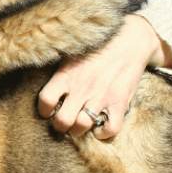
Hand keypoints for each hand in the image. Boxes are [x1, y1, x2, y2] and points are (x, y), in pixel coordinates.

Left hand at [36, 14, 171, 140]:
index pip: (45, 100)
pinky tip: (100, 127)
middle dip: (61, 125)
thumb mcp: (73, 51)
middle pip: (62, 121)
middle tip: (65, 120)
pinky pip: (110, 129)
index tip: (48, 110)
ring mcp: (101, 96)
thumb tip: (40, 71)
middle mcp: (82, 88)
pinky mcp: (120, 102)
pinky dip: (104, 134)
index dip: (43, 110)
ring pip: (82, 127)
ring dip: (79, 129)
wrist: (131, 39)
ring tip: (81, 123)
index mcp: (67, 75)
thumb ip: (59, 67)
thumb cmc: (99, 45)